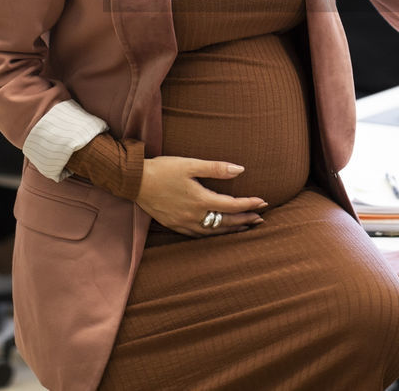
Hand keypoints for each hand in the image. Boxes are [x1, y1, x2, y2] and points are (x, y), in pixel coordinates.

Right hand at [135, 156, 266, 236]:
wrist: (135, 181)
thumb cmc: (163, 169)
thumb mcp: (190, 164)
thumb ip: (216, 168)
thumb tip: (241, 170)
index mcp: (200, 200)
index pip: (232, 205)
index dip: (249, 204)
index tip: (263, 202)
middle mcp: (194, 216)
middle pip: (226, 222)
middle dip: (245, 219)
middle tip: (260, 218)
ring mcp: (184, 223)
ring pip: (214, 231)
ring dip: (231, 229)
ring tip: (245, 226)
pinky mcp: (175, 225)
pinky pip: (199, 234)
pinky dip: (213, 234)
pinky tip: (218, 231)